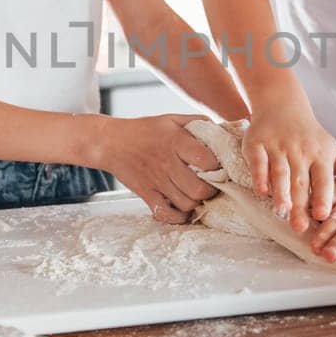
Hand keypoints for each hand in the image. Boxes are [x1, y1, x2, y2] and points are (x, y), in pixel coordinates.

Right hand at [93, 114, 219, 222]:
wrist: (111, 142)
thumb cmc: (145, 130)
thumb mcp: (172, 119)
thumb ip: (198, 122)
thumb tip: (224, 130)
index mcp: (176, 141)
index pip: (207, 160)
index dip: (218, 167)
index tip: (219, 167)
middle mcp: (167, 162)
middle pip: (199, 189)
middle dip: (211, 191)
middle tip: (212, 187)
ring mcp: (156, 181)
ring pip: (186, 204)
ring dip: (196, 203)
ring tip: (197, 196)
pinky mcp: (146, 194)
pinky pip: (166, 214)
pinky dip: (178, 217)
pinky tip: (183, 209)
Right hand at [244, 105, 335, 230]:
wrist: (282, 106)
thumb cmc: (311, 138)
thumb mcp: (334, 152)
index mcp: (320, 156)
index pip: (323, 179)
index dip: (323, 197)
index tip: (323, 216)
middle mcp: (300, 152)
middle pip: (300, 181)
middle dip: (300, 204)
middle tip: (300, 227)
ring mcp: (278, 147)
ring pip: (280, 172)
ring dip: (281, 191)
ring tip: (282, 210)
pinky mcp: (257, 144)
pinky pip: (258, 162)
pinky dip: (260, 176)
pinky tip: (262, 192)